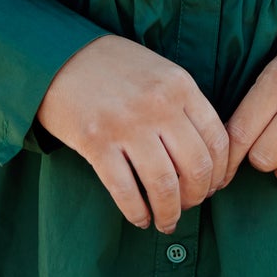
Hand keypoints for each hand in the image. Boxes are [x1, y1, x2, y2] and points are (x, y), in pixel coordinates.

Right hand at [36, 35, 229, 232]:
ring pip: (164, 185)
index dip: (221, 173)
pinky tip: (140, 219)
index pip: (218, 140)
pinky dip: (137, 212)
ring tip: (166, 221)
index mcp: (180, 85)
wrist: (56, 54)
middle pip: (196, 167)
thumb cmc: (112, 67)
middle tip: (190, 206)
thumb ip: (183, 104)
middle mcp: (158, 105)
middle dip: (197, 196)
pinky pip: (126, 191)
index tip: (214, 187)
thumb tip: (205, 155)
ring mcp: (126, 125)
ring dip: (169, 212)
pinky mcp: (95, 142)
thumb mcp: (158, 72)